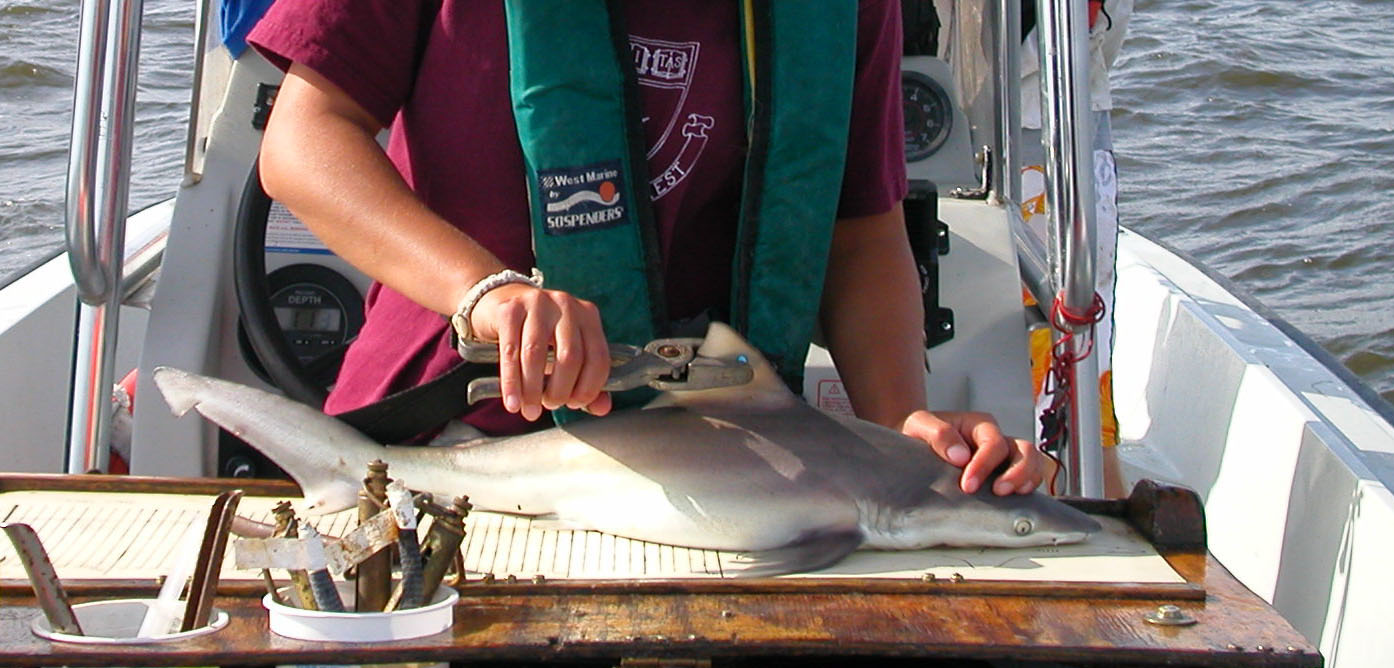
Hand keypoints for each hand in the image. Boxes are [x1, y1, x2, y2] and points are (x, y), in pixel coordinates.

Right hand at [468, 283, 612, 420]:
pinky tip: (512, 402)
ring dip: (533, 390)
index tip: (575, 405)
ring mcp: (537, 303)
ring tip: (530, 410)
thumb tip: (602, 408)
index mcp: (588, 316)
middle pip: (570, 356)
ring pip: (536, 354)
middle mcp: (566, 305)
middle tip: (551, 405)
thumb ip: (585, 381)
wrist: (500, 302)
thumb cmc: (538, 334)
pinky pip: (511, 352)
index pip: (598, 357)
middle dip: (560, 390)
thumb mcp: (564, 352)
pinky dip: (511, 382)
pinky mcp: (510, 309)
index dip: (589, 388)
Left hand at [901, 409, 1042, 494]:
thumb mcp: (919, 425)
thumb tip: (961, 456)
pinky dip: (1028, 489)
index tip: (967, 485)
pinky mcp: (1004, 476)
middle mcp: (996, 440)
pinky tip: (1016, 502)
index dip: (984, 464)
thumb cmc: (918, 434)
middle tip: (998, 491)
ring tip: (1012, 496)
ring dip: (1027, 480)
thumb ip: (938, 433)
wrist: (912, 450)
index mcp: (979, 425)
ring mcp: (1004, 459)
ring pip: (1033, 463)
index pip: (993, 443)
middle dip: (1016, 472)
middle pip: (1024, 450)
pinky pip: (1028, 480)